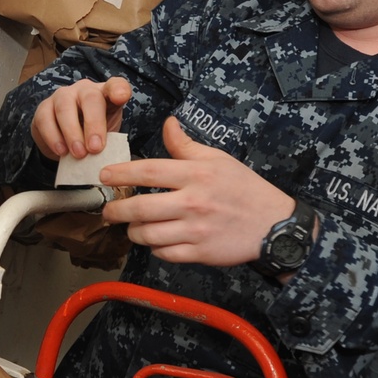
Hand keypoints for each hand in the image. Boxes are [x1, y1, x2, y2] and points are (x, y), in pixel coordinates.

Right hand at [31, 77, 131, 160]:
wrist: (67, 142)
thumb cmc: (92, 135)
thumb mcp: (108, 135)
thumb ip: (110, 140)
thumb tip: (108, 158)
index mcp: (106, 94)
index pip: (116, 85)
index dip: (119, 89)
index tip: (121, 97)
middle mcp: (84, 90)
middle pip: (90, 98)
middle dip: (93, 123)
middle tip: (95, 148)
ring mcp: (62, 96)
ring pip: (65, 108)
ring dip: (72, 133)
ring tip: (78, 154)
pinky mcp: (43, 108)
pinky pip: (46, 120)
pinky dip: (53, 137)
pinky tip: (61, 151)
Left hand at [98, 116, 295, 265]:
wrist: (273, 225)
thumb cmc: (244, 188)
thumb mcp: (217, 159)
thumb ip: (186, 146)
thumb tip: (167, 123)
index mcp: (195, 174)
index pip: (149, 171)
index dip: (121, 173)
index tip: (104, 175)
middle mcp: (192, 202)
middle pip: (140, 208)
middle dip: (116, 210)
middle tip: (107, 211)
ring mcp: (195, 230)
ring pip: (148, 235)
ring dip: (133, 232)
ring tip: (132, 227)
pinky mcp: (200, 253)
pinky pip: (165, 253)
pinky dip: (154, 249)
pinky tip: (155, 242)